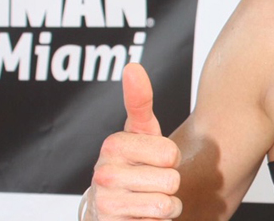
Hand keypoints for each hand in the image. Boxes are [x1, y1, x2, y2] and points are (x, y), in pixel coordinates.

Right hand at [87, 64, 182, 219]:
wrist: (113, 206)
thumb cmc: (135, 162)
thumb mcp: (141, 130)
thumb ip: (139, 99)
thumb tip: (133, 67)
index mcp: (113, 145)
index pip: (170, 153)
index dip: (170, 158)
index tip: (156, 158)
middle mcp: (103, 175)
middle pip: (170, 180)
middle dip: (170, 184)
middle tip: (152, 181)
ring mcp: (106, 204)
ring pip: (166, 205)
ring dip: (167, 206)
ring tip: (149, 198)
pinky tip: (142, 217)